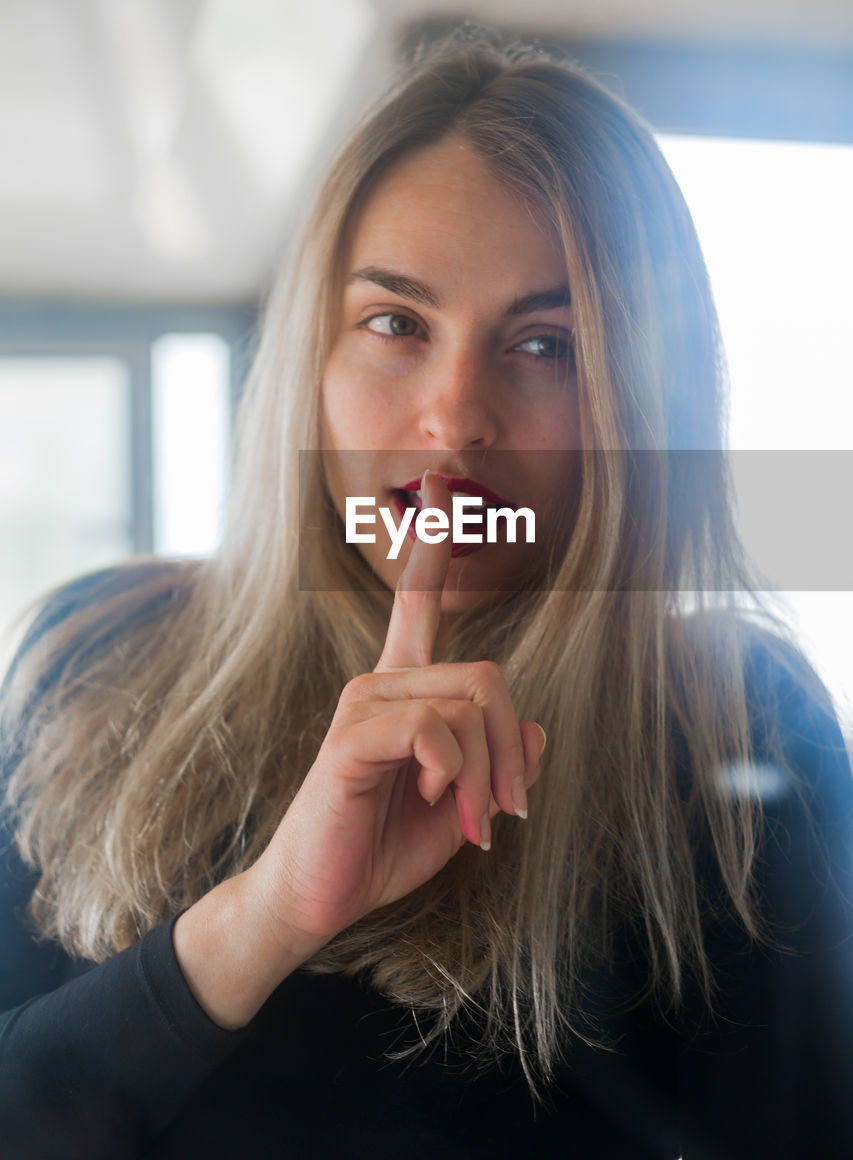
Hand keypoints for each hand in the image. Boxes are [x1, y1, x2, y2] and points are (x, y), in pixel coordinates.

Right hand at [253, 470, 546, 947]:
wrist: (319, 899)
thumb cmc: (382, 846)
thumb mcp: (462, 806)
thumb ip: (498, 764)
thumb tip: (537, 731)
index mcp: (404, 690)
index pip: (418, 602)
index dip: (432, 542)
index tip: (440, 479)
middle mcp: (381, 683)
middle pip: (487, 676)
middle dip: (513, 749)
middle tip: (510, 810)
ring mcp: (362, 705)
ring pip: (468, 703)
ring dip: (489, 772)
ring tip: (476, 821)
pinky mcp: (350, 738)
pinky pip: (432, 727)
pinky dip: (455, 771)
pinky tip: (438, 800)